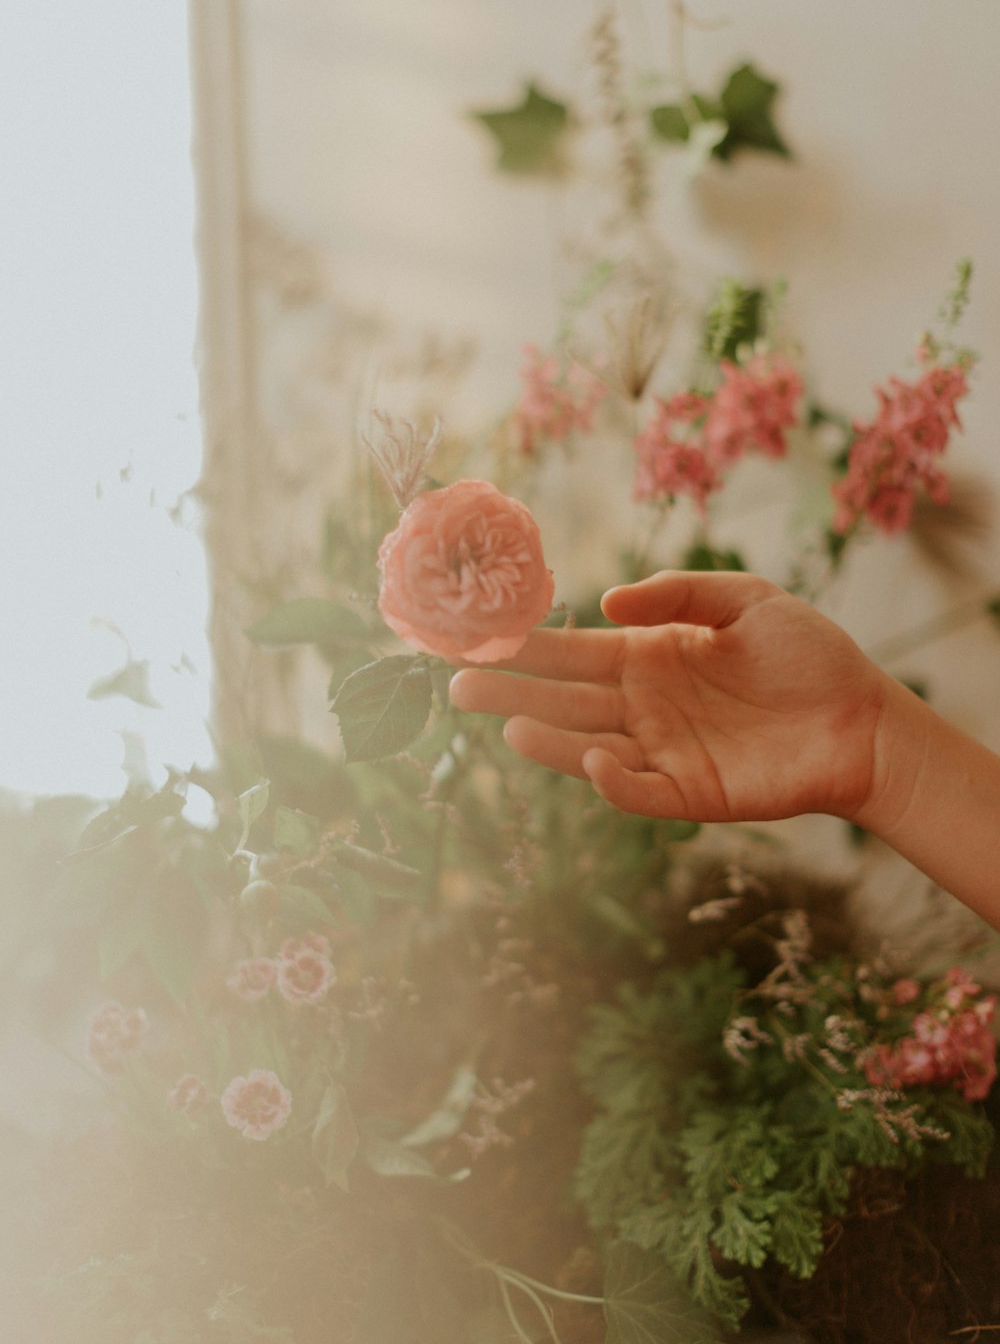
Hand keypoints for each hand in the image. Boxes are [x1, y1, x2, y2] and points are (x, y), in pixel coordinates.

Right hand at [449, 571, 887, 823]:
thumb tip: (606, 603)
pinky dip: (613, 780)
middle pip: (563, 698)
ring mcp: (663, 751)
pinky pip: (639, 790)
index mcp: (649, 656)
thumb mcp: (746, 600)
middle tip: (455, 682)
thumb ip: (679, 592)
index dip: (523, 644)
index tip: (475, 633)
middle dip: (510, 689)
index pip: (571, 650)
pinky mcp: (690, 793)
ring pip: (588, 745)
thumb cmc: (808, 656)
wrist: (864, 719)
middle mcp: (643, 705)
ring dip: (546, 738)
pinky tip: (596, 758)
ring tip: (504, 722)